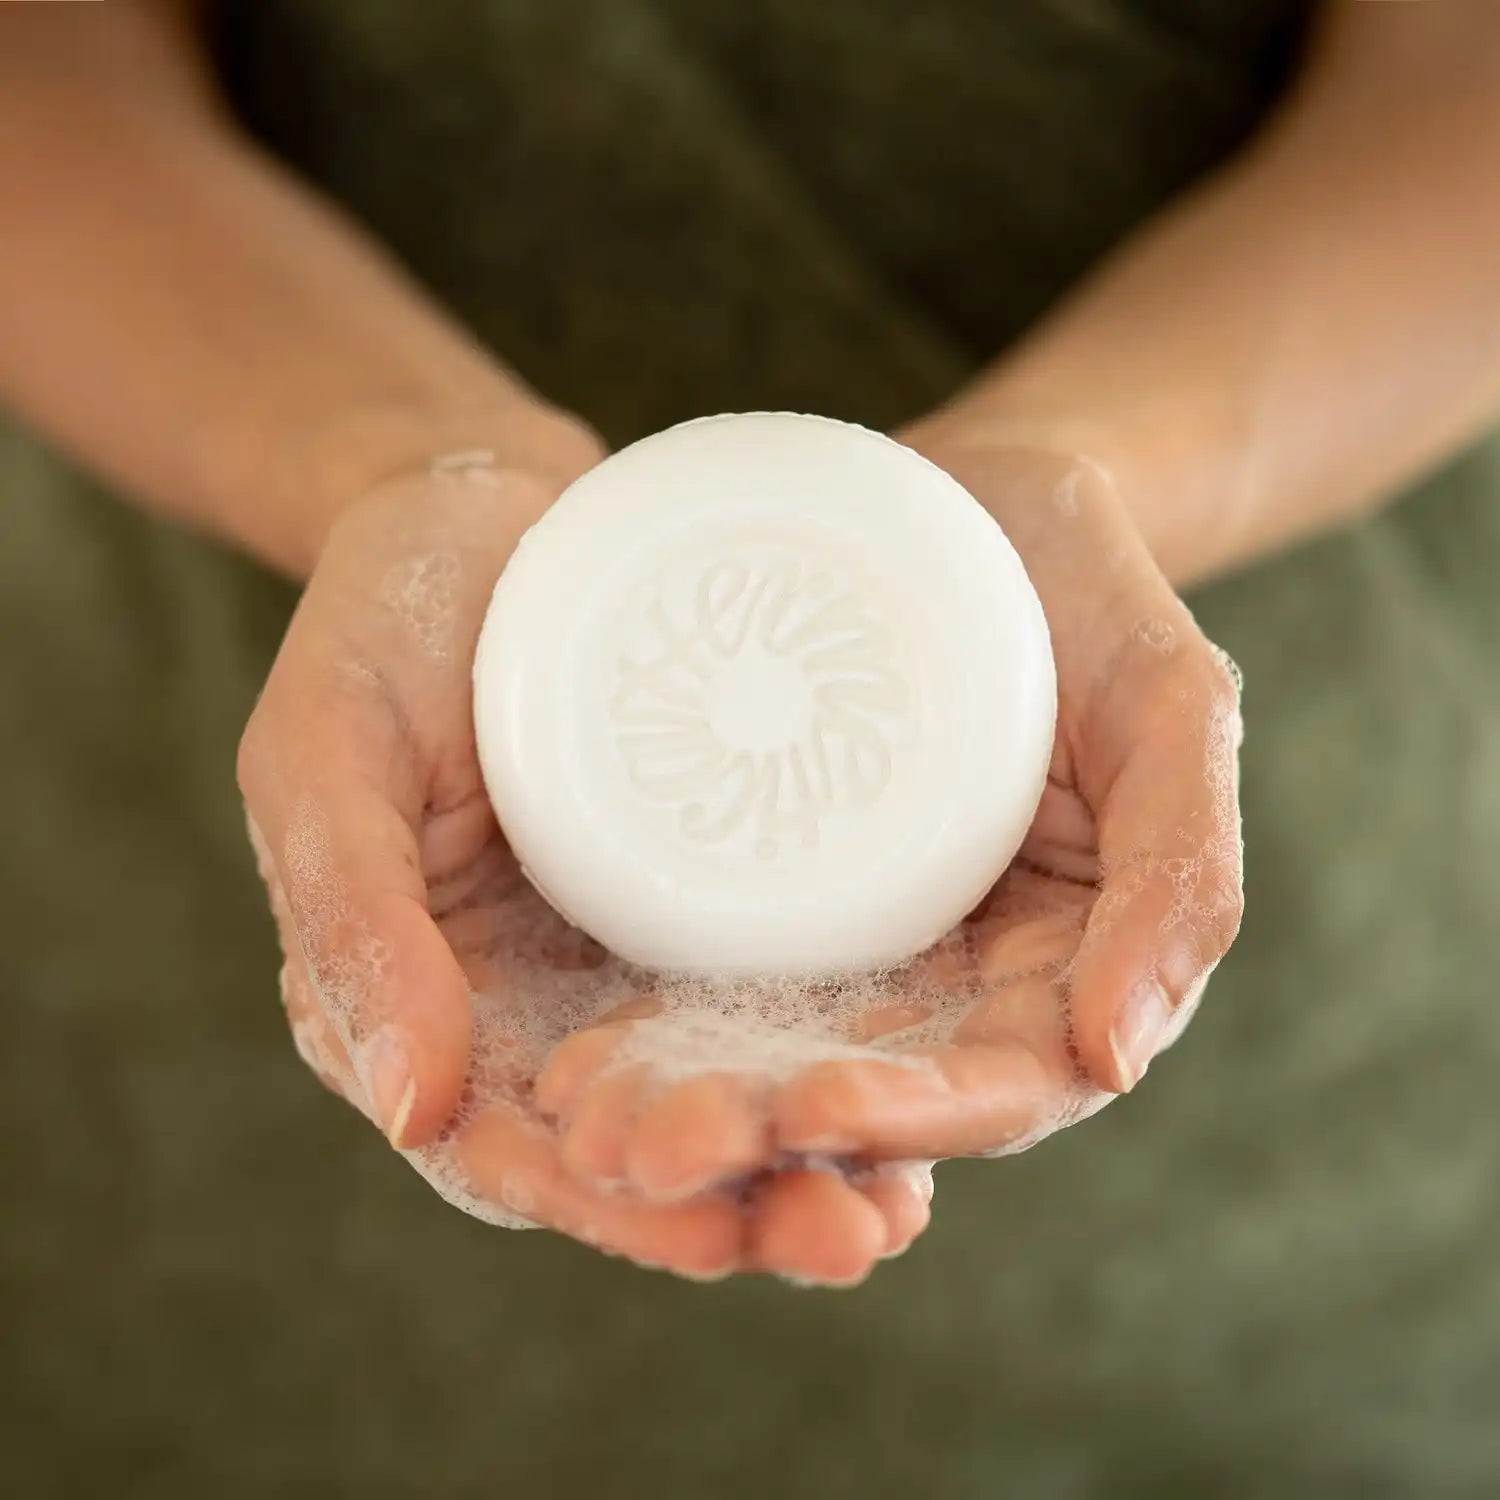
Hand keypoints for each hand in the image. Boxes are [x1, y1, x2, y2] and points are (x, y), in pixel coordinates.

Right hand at [238, 442, 933, 1283]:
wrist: (485, 511)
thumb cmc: (379, 621)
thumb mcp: (325, 754)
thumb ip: (353, 922)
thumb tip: (411, 1110)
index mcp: (415, 1000)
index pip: (503, 1147)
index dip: (601, 1206)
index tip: (710, 1233)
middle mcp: (525, 1007)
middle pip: (630, 1145)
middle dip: (736, 1207)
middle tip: (853, 1234)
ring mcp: (619, 959)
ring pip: (712, 1097)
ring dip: (804, 1161)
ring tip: (904, 1203)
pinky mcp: (701, 901)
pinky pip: (766, 999)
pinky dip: (832, 1058)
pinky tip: (922, 1087)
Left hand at [537, 421, 1243, 1186]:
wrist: (983, 504)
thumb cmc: (1094, 598)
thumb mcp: (1172, 710)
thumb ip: (1180, 869)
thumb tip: (1115, 1056)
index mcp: (1057, 968)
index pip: (996, 1083)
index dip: (913, 1117)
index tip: (811, 1113)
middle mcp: (948, 978)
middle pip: (859, 1093)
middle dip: (759, 1134)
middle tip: (646, 1148)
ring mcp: (855, 942)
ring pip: (768, 1058)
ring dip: (682, 1107)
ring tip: (578, 1123)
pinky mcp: (772, 893)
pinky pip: (708, 974)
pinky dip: (644, 1026)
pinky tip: (559, 1051)